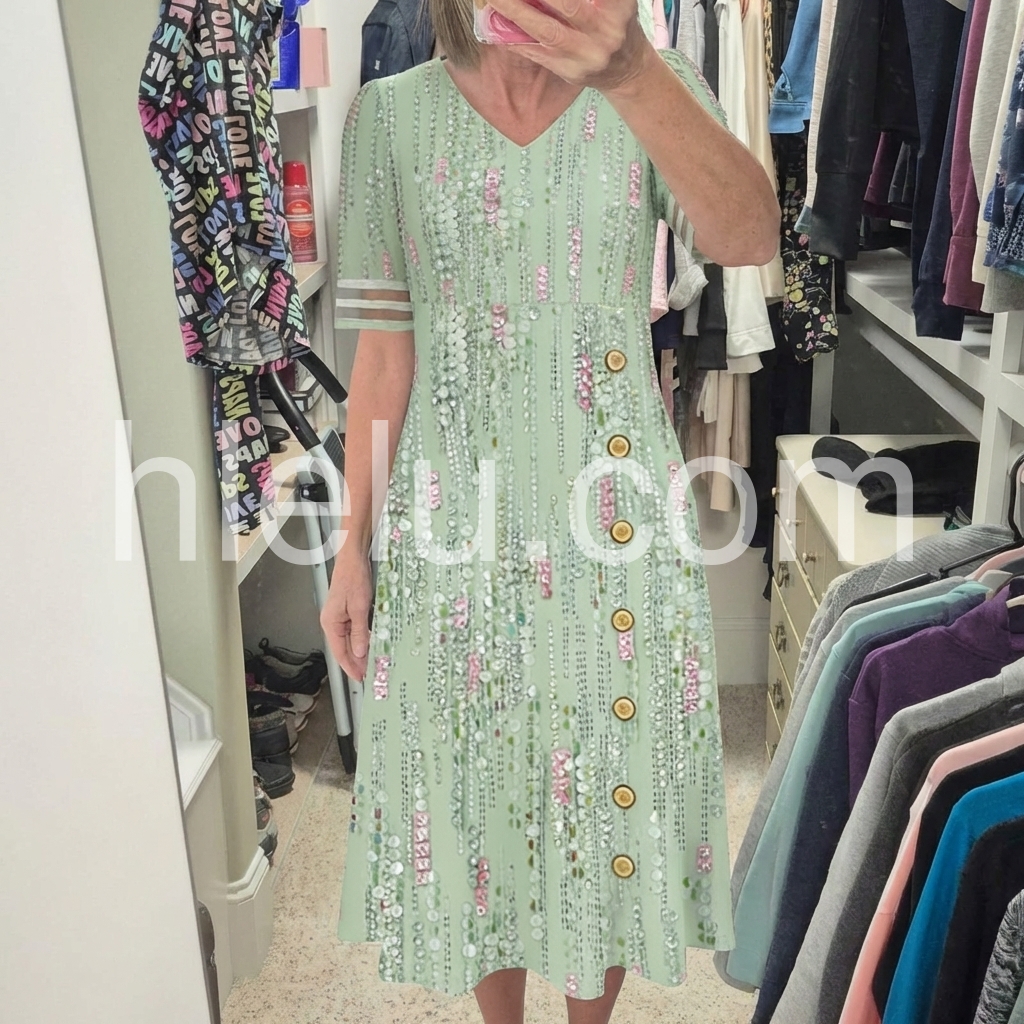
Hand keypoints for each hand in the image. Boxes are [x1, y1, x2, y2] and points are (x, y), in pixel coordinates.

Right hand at [320, 550, 372, 681]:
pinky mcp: (347, 611)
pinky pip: (353, 631)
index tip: (361, 678)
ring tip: (372, 663)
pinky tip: (370, 645)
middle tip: (370, 674)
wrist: (353, 558)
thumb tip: (359, 652)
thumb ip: (359, 631)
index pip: (340, 652)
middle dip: (356, 662)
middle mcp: (332, 622)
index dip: (351, 667)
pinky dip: (361, 640)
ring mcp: (339, 617)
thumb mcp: (359, 607)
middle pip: (344, 648)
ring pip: (349, 641)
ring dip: (359, 652)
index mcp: (330, 623)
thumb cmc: (353, 578)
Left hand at [487, 0, 654, 91]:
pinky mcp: (571, 72)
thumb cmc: (616, 24)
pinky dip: (515, 38)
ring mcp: (587, 56)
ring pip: (547, 31)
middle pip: (568, 5)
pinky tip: (495, 25)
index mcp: (619, 10)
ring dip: (517, 12)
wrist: (626, 70)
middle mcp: (606, 33)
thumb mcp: (615, 3)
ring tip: (493, 0)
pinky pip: (537, 53)